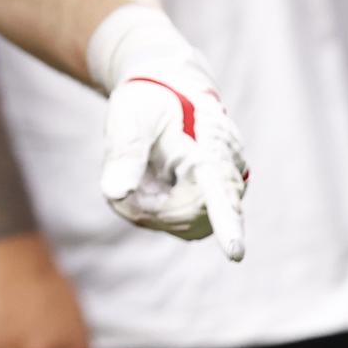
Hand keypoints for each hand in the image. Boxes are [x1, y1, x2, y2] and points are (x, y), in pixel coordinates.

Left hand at [87, 8, 246, 259]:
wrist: (170, 94)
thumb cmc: (150, 101)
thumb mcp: (130, 117)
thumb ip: (125, 153)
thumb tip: (113, 193)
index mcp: (210, 148)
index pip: (219, 191)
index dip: (227, 224)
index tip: (234, 253)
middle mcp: (227, 175)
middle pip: (184, 216)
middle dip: (147, 206)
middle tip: (122, 179)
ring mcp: (224, 194)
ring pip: (181, 224)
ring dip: (151, 209)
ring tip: (141, 174)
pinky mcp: (212, 206)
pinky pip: (179, 223)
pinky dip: (155, 210)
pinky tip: (149, 186)